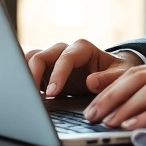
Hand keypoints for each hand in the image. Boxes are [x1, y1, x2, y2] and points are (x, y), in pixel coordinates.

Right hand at [24, 39, 143, 97]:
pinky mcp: (46, 72)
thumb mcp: (120, 74)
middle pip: (41, 55)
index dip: (57, 74)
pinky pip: (29, 69)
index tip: (53, 92)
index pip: (65, 58)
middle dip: (33, 74)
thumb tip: (91, 82)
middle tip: (32, 96)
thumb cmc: (117, 72)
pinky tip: (25, 95)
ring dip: (24, 73)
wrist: (112, 73)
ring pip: (30, 59)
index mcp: (83, 49)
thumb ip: (108, 78)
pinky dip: (24, 79)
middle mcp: (65, 51)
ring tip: (24, 94)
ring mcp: (53, 60)